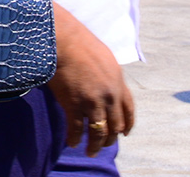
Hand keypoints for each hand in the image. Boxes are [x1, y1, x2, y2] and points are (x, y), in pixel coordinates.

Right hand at [48, 5, 133, 155]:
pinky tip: (72, 143)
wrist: (61, 38)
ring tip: (91, 152)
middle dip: (110, 138)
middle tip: (105, 145)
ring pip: (99, 132)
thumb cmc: (77, 41)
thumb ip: (106, 73)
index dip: (127, 123)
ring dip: (95, 145)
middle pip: (115, 124)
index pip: (128, 109)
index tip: (124, 133)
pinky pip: (77, 128)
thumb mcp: (102, 56)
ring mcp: (92, 101)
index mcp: (118, 81)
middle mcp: (109, 95)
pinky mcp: (74, 104)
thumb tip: (102, 80)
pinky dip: (75, 138)